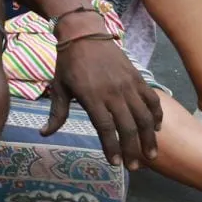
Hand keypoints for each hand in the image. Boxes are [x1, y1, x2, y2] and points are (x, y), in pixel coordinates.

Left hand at [44, 28, 160, 168]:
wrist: (84, 34)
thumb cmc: (68, 63)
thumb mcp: (59, 87)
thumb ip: (57, 113)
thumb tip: (44, 133)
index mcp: (91, 97)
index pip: (106, 128)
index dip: (112, 147)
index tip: (115, 163)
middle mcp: (113, 93)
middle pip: (128, 127)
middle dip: (132, 150)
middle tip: (134, 167)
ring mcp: (128, 85)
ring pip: (144, 117)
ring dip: (149, 138)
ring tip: (150, 155)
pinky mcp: (137, 78)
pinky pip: (152, 100)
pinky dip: (156, 115)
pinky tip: (156, 129)